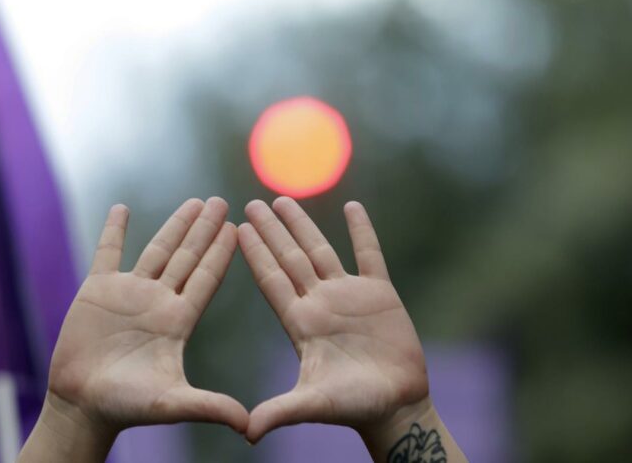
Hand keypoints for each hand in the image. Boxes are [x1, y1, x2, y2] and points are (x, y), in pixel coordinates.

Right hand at [20, 198, 247, 461]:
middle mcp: (158, 302)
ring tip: (194, 202)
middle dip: (204, 230)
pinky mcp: (97, 291)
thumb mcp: (172, 404)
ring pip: (156, 250)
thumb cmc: (126, 407)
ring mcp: (128, 293)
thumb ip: (209, 407)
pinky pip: (107, 252)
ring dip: (174, 225)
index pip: (205, 279)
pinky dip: (114, 230)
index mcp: (178, 321)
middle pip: (186, 257)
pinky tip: (122, 208)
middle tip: (222, 202)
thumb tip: (248, 425)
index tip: (238, 228)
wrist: (82, 406)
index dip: (221, 254)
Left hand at [238, 198, 430, 444]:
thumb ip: (281, 412)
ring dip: (303, 225)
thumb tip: (247, 432)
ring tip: (284, 199)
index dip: (255, 254)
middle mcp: (319, 303)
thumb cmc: (354, 407)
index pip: (272, 280)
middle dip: (271, 231)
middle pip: (290, 258)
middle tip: (251, 203)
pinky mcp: (380, 293)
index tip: (236, 229)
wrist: (396, 406)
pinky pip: (369, 254)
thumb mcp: (313, 404)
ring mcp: (348, 295)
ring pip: (321, 250)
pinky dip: (362, 231)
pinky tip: (353, 206)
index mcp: (300, 323)